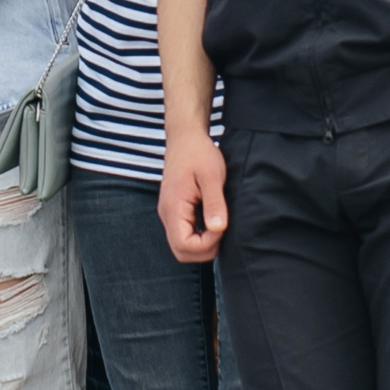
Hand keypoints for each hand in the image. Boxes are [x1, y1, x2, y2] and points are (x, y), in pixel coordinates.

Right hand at [158, 127, 227, 261]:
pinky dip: (199, 236)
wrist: (185, 137)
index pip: (185, 246)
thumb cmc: (198, 153)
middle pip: (182, 252)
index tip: (221, 224)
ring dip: (203, 244)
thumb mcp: (211, 175)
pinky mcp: (175, 211)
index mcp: (174, 207)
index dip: (207, 243)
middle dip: (205, 249)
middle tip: (222, 228)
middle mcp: (167, 215)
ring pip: (182, 246)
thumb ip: (214, 203)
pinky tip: (212, 220)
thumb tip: (219, 228)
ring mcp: (170, 214)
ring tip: (218, 223)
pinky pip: (184, 234)